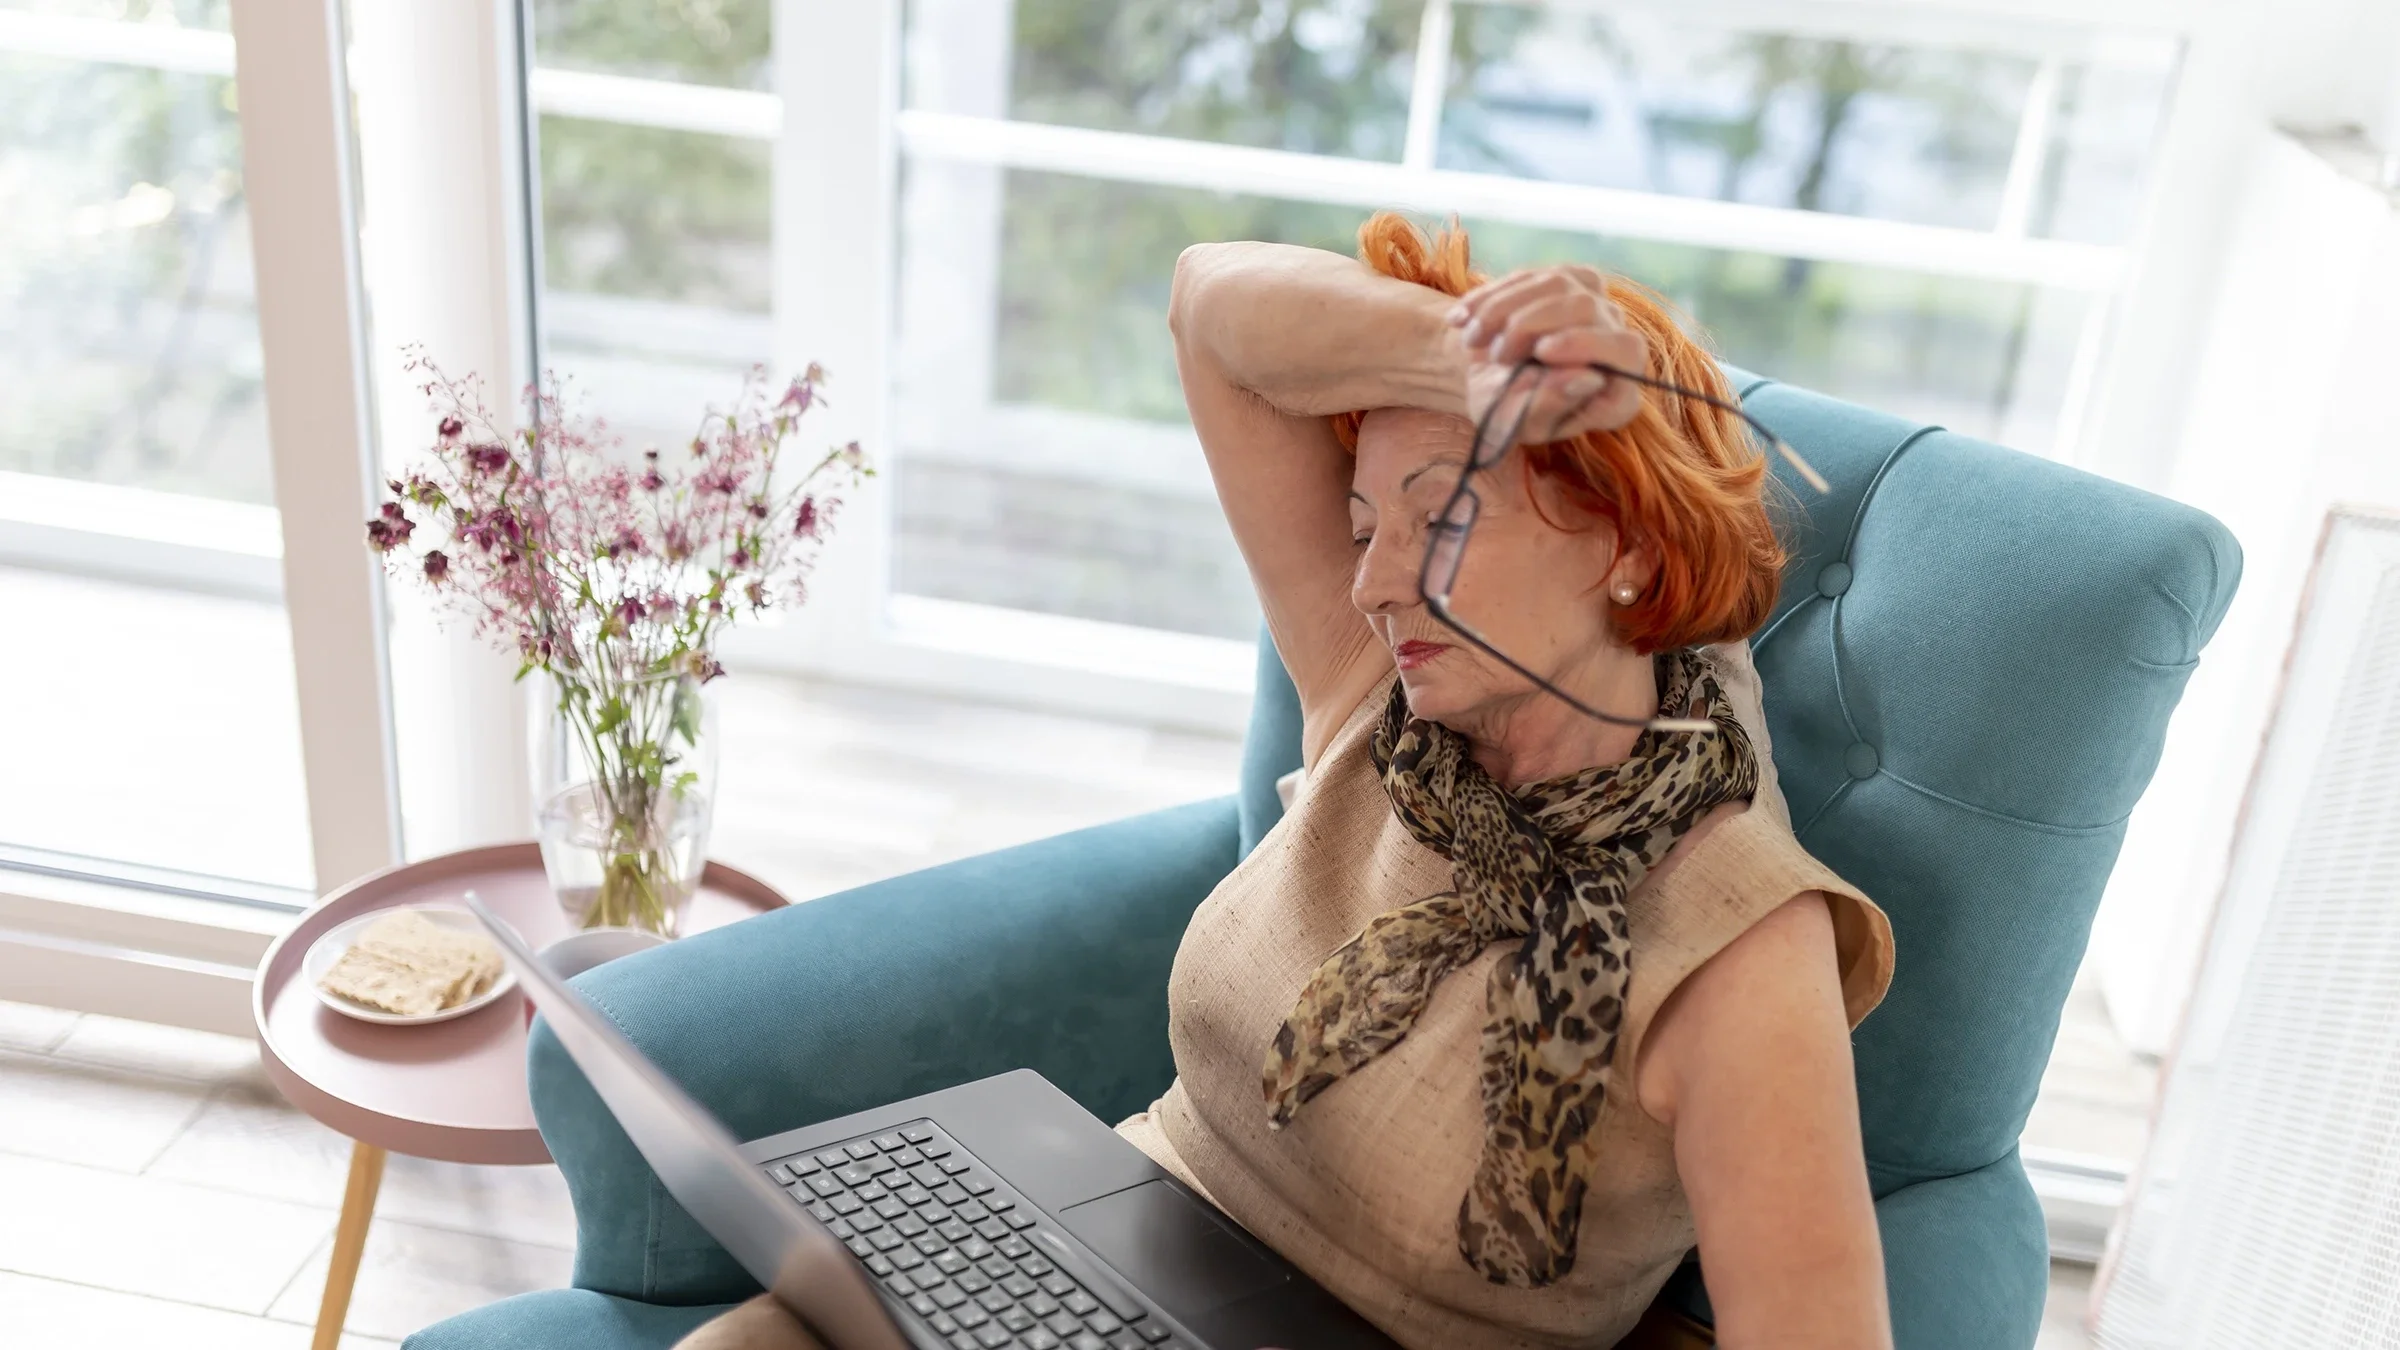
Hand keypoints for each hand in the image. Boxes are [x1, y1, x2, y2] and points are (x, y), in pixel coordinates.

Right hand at [1447, 265, 1647, 447]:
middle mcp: (1615, 341)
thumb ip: (1551, 406)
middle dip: (1529, 327)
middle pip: (1586, 309)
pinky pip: (1532, 276)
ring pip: (1556, 284)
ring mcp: (1596, 305)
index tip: (1542, 350)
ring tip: (1473, 341)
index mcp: (1616, 390)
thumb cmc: (1507, 412)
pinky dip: (1490, 297)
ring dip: (1503, 310)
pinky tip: (1463, 320)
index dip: (1587, 344)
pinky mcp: (1568, 281)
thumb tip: (1588, 377)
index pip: (1626, 352)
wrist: (1486, 382)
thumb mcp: (1519, 424)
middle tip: (1496, 357)